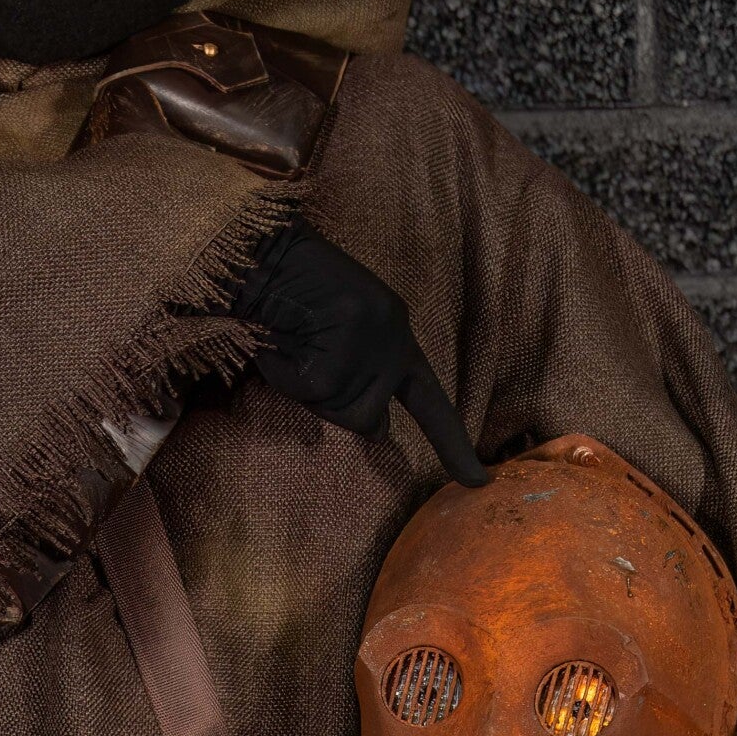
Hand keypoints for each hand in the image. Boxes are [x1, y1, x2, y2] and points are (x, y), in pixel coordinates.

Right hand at [233, 223, 486, 487]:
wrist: (259, 253)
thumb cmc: (282, 305)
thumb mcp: (328, 351)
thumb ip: (356, 387)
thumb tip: (379, 430)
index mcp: (396, 337)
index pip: (430, 402)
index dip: (452, 445)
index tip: (477, 482)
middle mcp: (396, 335)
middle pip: (366, 420)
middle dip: (325, 405)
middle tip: (298, 365)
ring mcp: (378, 334)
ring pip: (339, 408)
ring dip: (303, 388)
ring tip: (288, 345)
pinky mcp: (352, 332)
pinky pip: (312, 388)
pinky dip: (284, 376)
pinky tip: (277, 344)